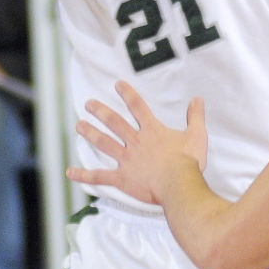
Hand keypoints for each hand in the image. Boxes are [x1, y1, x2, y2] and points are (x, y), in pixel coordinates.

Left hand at [66, 80, 206, 204]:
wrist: (178, 185)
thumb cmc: (189, 161)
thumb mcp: (197, 135)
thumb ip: (196, 116)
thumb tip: (198, 99)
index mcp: (152, 131)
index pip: (138, 107)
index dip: (127, 94)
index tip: (117, 84)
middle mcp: (136, 141)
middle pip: (114, 122)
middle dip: (100, 111)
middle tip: (88, 103)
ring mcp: (126, 159)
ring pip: (104, 143)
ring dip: (90, 133)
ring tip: (79, 125)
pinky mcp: (122, 178)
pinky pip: (100, 176)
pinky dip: (84, 176)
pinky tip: (70, 172)